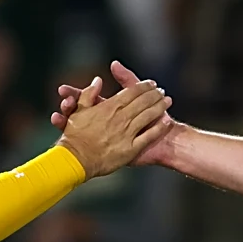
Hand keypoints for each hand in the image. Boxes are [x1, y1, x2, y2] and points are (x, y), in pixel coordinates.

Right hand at [52, 61, 176, 166]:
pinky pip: (149, 136)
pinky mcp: (132, 148)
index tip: (151, 83)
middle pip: (143, 101)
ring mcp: (128, 133)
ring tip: (167, 101)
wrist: (76, 160)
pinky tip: (166, 122)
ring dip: (160, 106)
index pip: (132, 92)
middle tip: (161, 91)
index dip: (143, 86)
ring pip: (149, 115)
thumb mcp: (78, 111)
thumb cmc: (75, 136)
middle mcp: (121, 118)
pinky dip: (159, 128)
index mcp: (110, 107)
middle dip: (154, 94)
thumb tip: (97, 80)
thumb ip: (88, 94)